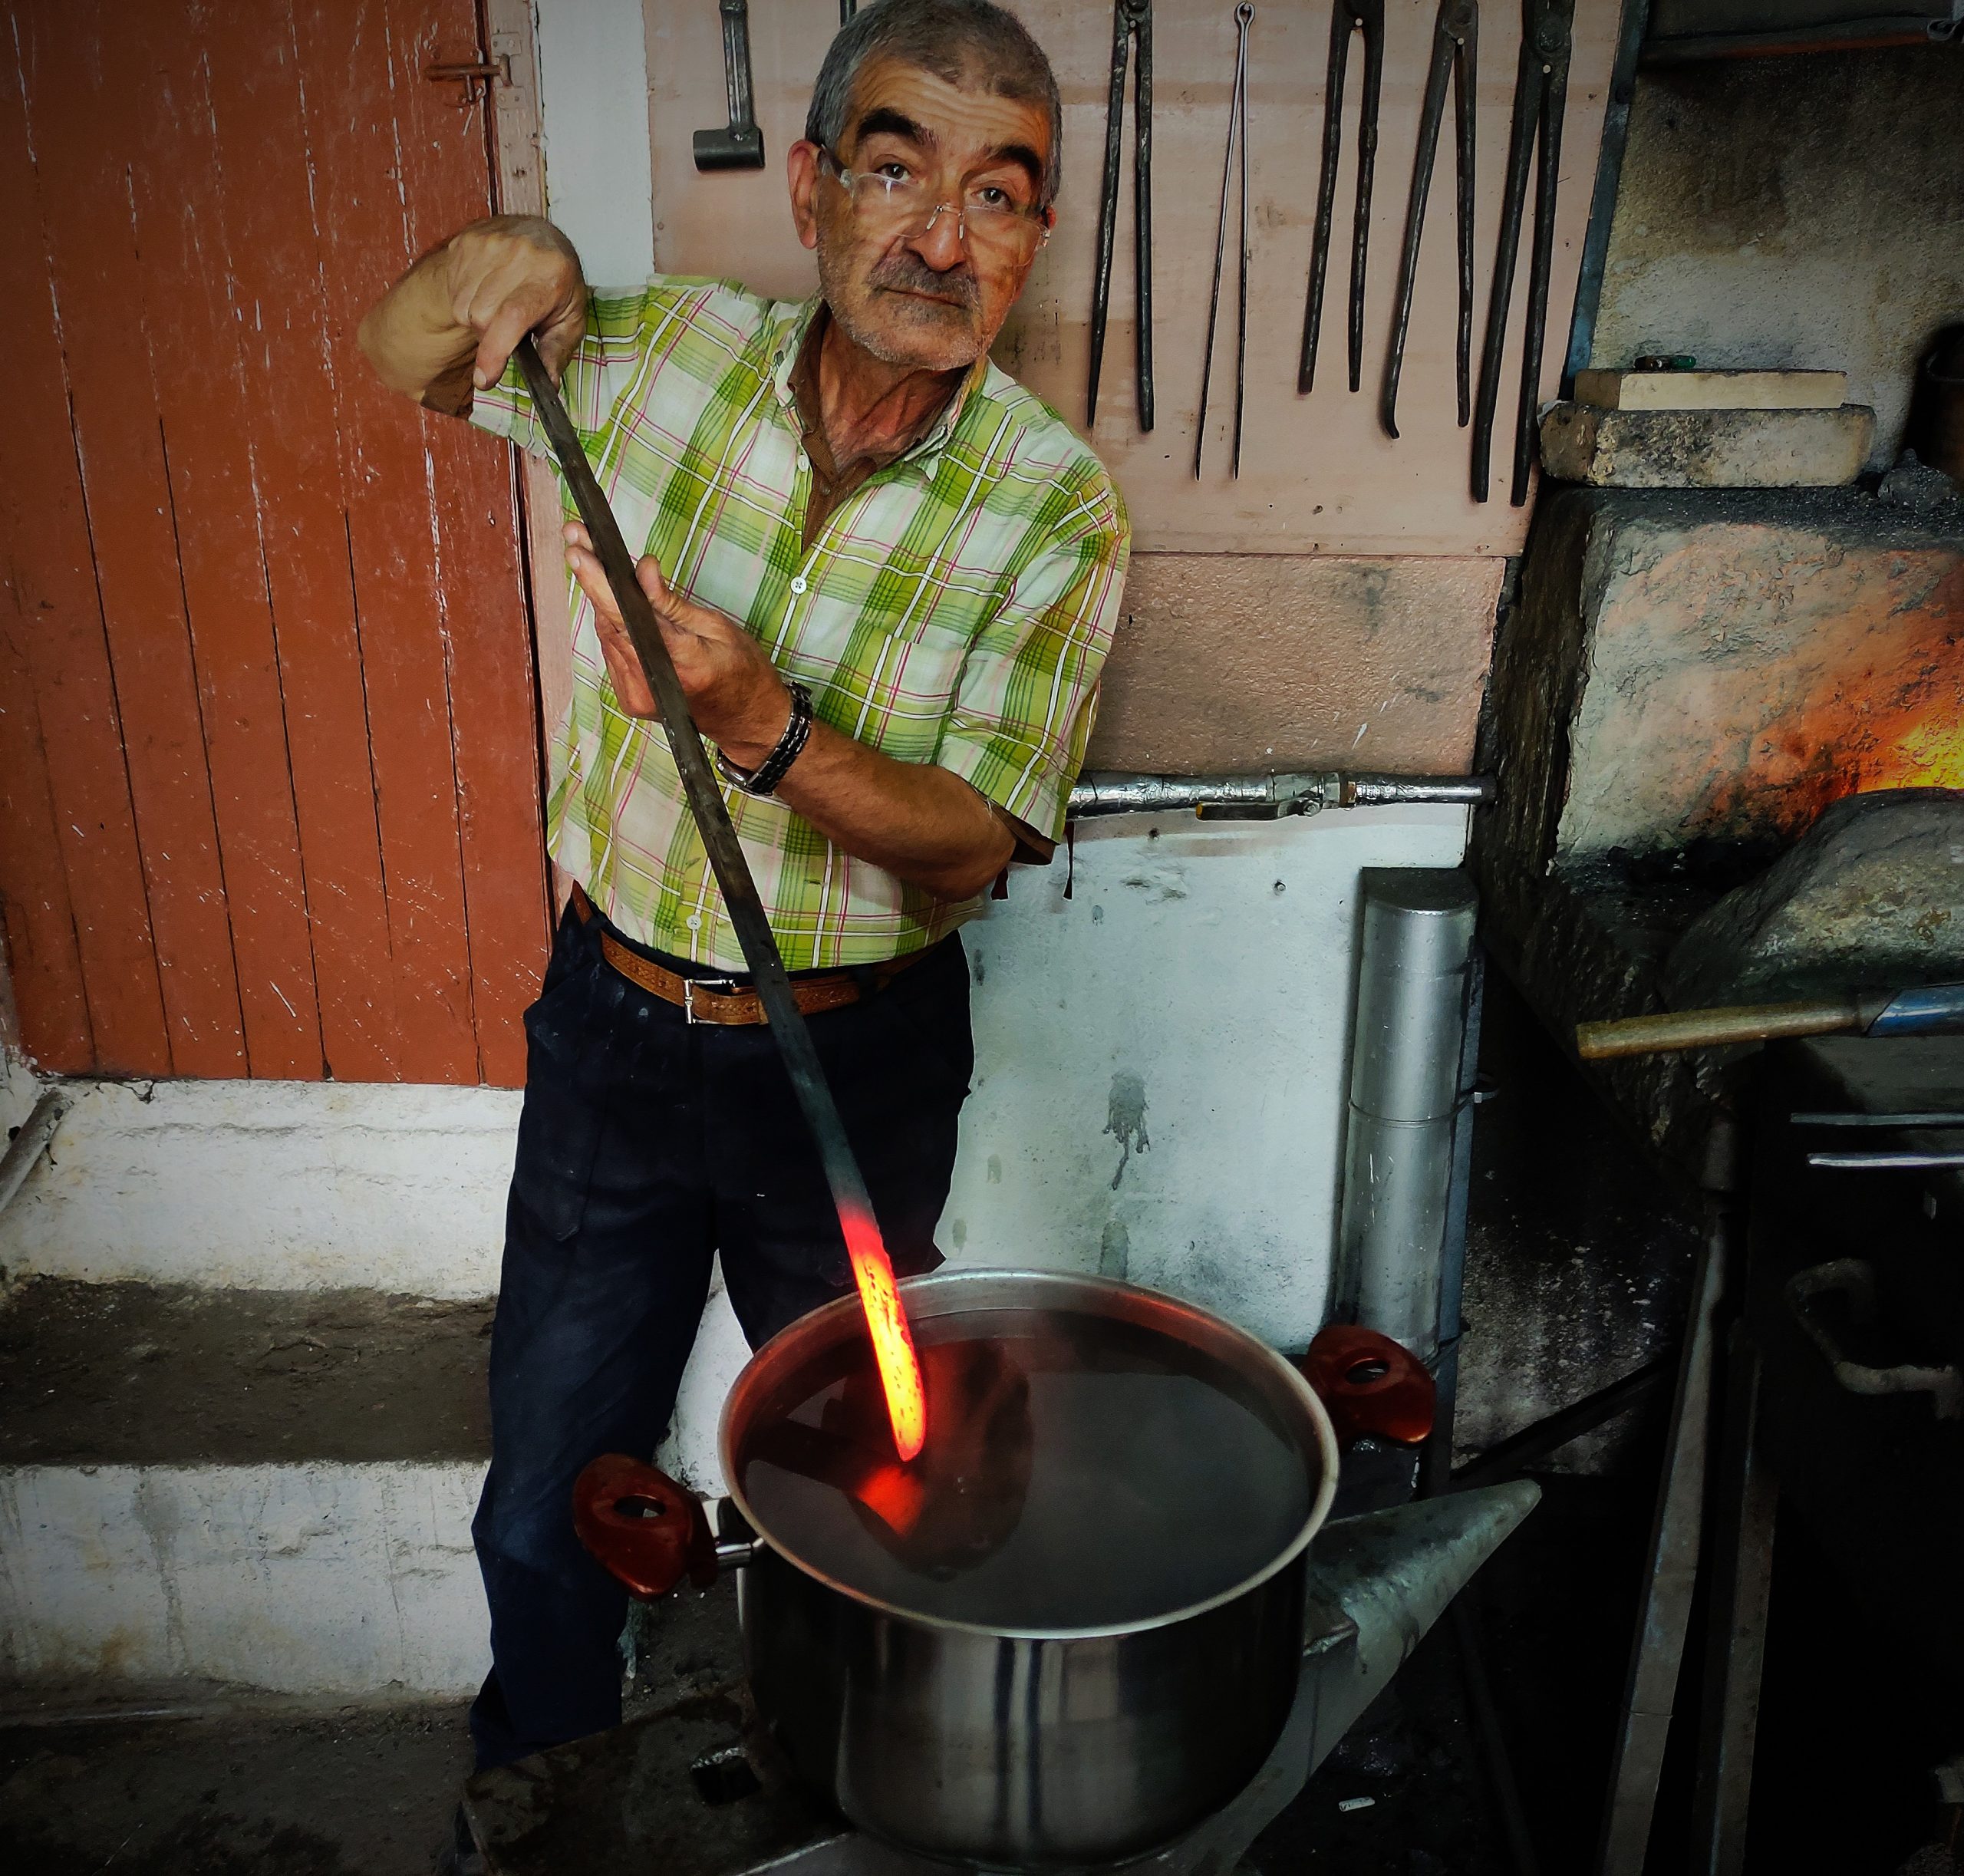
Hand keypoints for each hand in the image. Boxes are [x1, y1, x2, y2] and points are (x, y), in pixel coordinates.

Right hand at [442, 216, 585, 388]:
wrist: (540, 235)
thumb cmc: (557, 281)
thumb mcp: (570, 319)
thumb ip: (557, 352)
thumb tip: (548, 384)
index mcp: (550, 275)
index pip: (512, 316)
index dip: (495, 351)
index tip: (485, 379)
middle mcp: (519, 254)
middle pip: (482, 317)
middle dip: (491, 335)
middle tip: (510, 328)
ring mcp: (489, 244)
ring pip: (464, 307)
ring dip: (478, 318)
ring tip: (500, 306)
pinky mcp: (468, 241)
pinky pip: (455, 291)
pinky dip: (467, 300)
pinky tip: (487, 291)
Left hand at [563, 524, 793, 765]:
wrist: (746, 720)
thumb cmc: (742, 671)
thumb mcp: (718, 627)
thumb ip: (673, 603)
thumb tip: (643, 570)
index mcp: (684, 663)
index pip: (629, 618)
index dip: (599, 583)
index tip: (579, 552)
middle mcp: (652, 684)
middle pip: (610, 622)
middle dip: (593, 578)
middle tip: (578, 540)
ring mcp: (637, 695)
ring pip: (607, 635)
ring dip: (600, 599)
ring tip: (592, 563)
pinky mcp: (630, 698)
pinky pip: (612, 651)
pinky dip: (613, 625)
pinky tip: (613, 604)